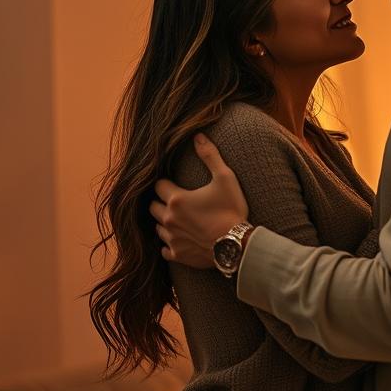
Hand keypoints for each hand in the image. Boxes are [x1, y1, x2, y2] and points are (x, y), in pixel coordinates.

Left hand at [150, 134, 248, 268]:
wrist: (237, 245)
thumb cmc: (231, 210)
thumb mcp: (225, 178)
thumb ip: (209, 156)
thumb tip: (198, 136)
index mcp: (176, 199)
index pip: (158, 186)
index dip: (166, 183)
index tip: (174, 183)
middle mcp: (169, 219)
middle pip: (152, 207)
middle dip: (161, 202)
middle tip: (176, 201)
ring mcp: (172, 239)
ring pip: (157, 228)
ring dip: (164, 222)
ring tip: (178, 219)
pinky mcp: (178, 254)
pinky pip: (164, 250)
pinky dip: (169, 244)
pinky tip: (179, 239)